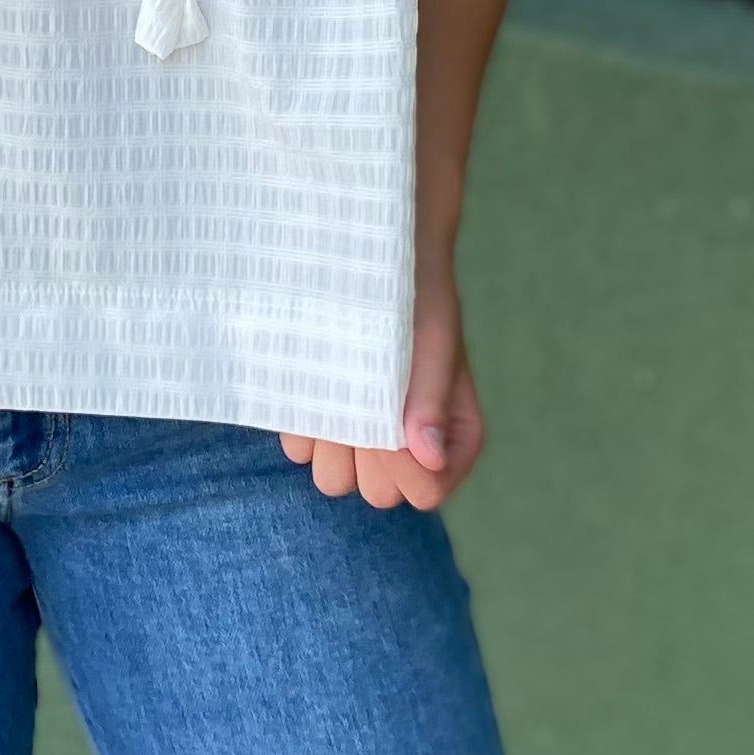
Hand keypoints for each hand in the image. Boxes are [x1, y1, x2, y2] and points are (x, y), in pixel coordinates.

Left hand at [278, 265, 485, 511]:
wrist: (367, 261)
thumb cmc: (414, 296)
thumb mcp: (432, 338)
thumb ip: (432, 397)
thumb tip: (429, 459)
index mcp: (454, 436)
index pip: (426, 492)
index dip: (401, 464)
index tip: (389, 416)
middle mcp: (409, 448)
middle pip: (380, 493)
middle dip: (365, 451)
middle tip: (361, 393)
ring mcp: (362, 439)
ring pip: (335, 480)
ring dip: (330, 441)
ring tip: (338, 387)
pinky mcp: (321, 422)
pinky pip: (300, 450)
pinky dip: (302, 423)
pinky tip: (315, 381)